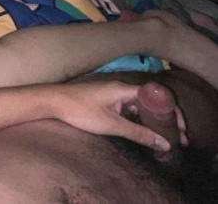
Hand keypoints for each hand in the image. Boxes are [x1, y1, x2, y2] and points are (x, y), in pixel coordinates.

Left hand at [52, 80, 186, 151]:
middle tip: (176, 136)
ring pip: (138, 103)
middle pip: (150, 100)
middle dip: (164, 117)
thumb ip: (138, 134)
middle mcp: (119, 87)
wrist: (50, 101)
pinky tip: (141, 130)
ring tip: (161, 135)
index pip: (157, 97)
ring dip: (151, 118)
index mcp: (124, 89)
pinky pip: (128, 106)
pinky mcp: (103, 98)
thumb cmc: (78, 110)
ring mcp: (111, 92)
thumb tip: (164, 143)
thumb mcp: (111, 125)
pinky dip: (138, 117)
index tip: (181, 128)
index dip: (172, 112)